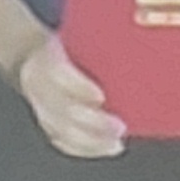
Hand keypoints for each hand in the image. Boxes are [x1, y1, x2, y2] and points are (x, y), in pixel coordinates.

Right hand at [11, 29, 125, 161]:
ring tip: (116, 143)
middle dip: (92, 122)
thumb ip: (104, 41)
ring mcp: (40, 106)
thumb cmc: (68, 46)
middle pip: (62, 109)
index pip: (58, 73)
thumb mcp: (79, 34)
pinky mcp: (46, 122)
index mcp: (46, 57)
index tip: (101, 96)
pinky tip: (106, 147)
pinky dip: (85, 148)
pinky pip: (62, 141)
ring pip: (60, 130)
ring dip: (90, 141)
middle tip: (119, 127)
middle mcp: (39, 83)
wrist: (33, 57)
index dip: (78, 87)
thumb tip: (146, 31)